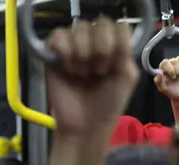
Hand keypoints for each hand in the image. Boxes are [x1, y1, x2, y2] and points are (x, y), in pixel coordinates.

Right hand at [45, 18, 138, 138]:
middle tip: (98, 72)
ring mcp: (72, 48)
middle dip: (101, 49)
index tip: (114, 65)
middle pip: (99, 24)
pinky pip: (57, 36)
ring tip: (82, 74)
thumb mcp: (126, 75)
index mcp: (113, 47)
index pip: (117, 25)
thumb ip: (125, 50)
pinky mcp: (52, 55)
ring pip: (78, 28)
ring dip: (83, 53)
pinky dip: (65, 52)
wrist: (85, 126)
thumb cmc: (107, 104)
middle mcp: (92, 44)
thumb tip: (114, 32)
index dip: (116, 43)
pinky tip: (68, 69)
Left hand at [154, 53, 178, 100]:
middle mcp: (170, 65)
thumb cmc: (171, 92)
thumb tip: (159, 72)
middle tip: (176, 77)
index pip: (164, 62)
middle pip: (173, 60)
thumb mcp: (162, 88)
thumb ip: (158, 81)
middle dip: (176, 69)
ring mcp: (178, 64)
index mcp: (163, 70)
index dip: (169, 68)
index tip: (172, 76)